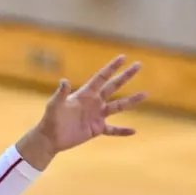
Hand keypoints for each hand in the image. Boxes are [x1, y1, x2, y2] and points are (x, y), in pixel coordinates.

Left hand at [17, 55, 145, 167]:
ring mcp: (97, 115)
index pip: (101, 77)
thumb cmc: (50, 119)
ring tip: (145, 94)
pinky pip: (113, 130)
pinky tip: (134, 131)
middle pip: (114, 86)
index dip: (112, 67)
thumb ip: (61, 94)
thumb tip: (64, 81)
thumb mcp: (55, 105)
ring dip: (131, 101)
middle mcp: (94, 102)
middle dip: (126, 76)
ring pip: (118, 106)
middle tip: (139, 65)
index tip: (123, 57)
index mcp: (85, 94)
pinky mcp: (97, 129)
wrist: (50, 138)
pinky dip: (122, 131)